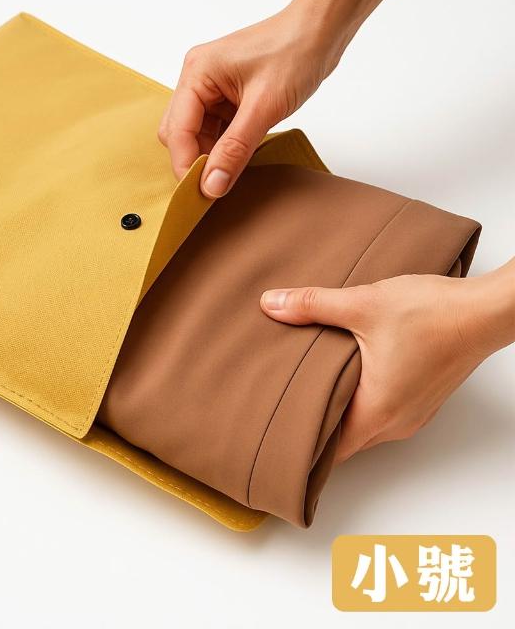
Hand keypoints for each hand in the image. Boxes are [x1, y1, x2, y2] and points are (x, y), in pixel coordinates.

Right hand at [159, 0, 391, 197]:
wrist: (321, 32)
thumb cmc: (295, 52)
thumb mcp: (264, 108)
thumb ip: (235, 150)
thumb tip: (212, 185)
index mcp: (197, 74)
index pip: (177, 131)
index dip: (186, 166)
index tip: (201, 194)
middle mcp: (198, 80)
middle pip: (179, 135)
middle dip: (195, 161)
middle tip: (215, 187)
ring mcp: (212, 89)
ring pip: (197, 136)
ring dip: (211, 157)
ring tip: (231, 174)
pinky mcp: (227, 98)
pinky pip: (216, 132)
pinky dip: (224, 149)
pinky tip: (238, 159)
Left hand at [260, 261, 514, 463]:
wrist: (484, 310)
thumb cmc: (433, 313)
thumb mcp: (362, 304)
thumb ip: (313, 305)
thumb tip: (272, 303)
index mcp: (377, 412)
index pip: (331, 452)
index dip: (303, 447)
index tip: (278, 435)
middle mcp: (397, 423)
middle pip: (347, 442)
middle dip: (317, 429)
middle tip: (284, 408)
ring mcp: (414, 413)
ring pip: (366, 428)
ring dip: (342, 414)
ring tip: (311, 391)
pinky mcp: (424, 399)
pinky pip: (385, 414)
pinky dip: (364, 404)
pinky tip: (351, 377)